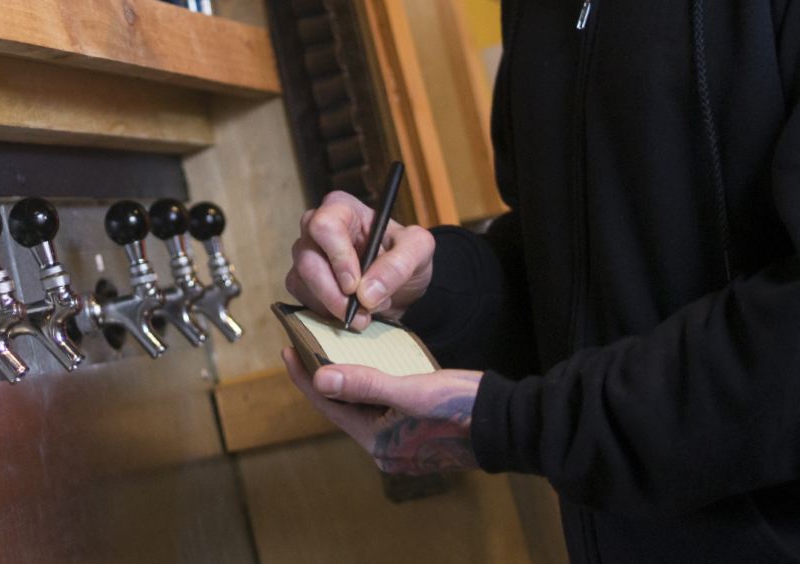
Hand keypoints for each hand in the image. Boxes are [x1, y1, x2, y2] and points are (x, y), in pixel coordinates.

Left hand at [282, 348, 480, 474]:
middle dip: (325, 379)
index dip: (307, 377)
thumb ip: (365, 384)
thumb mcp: (411, 390)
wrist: (512, 424)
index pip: (330, 407)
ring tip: (333, 354)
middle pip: (344, 409)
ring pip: (364, 409)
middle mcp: (387, 450)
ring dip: (350, 383)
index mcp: (378, 444)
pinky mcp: (420, 436)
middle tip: (306, 348)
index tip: (288, 350)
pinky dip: (373, 390)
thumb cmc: (462, 407)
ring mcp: (404, 445)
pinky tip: (371, 370)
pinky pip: (384, 410)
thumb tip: (320, 378)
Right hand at [285, 191, 434, 329]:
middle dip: (333, 293)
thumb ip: (399, 265)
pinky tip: (350, 312)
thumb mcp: (419, 251)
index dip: (338, 257)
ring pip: (301, 281)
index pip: (325, 226)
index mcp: (343, 209)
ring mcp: (306, 254)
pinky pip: (302, 298)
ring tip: (366, 314)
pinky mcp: (301, 280)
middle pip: (308, 258)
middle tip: (362, 313)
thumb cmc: (406, 255)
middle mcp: (316, 228)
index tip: (355, 285)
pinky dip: (326, 312)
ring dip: (334, 306)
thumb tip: (366, 292)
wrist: (399, 284)